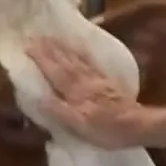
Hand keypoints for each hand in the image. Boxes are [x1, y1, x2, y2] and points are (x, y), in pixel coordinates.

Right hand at [26, 37, 151, 148]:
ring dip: (63, 47)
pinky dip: (82, 53)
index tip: (28, 45)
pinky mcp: (107, 81)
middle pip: (64, 62)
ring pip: (76, 59)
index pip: (55, 72)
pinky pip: (91, 62)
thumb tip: (39, 98)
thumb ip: (59, 110)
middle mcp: (84, 81)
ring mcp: (97, 79)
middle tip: (36, 35)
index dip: (41, 58)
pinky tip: (79, 48)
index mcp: (75, 92)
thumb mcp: (79, 125)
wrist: (137, 125)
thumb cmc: (106, 130)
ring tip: (52, 37)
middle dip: (49, 48)